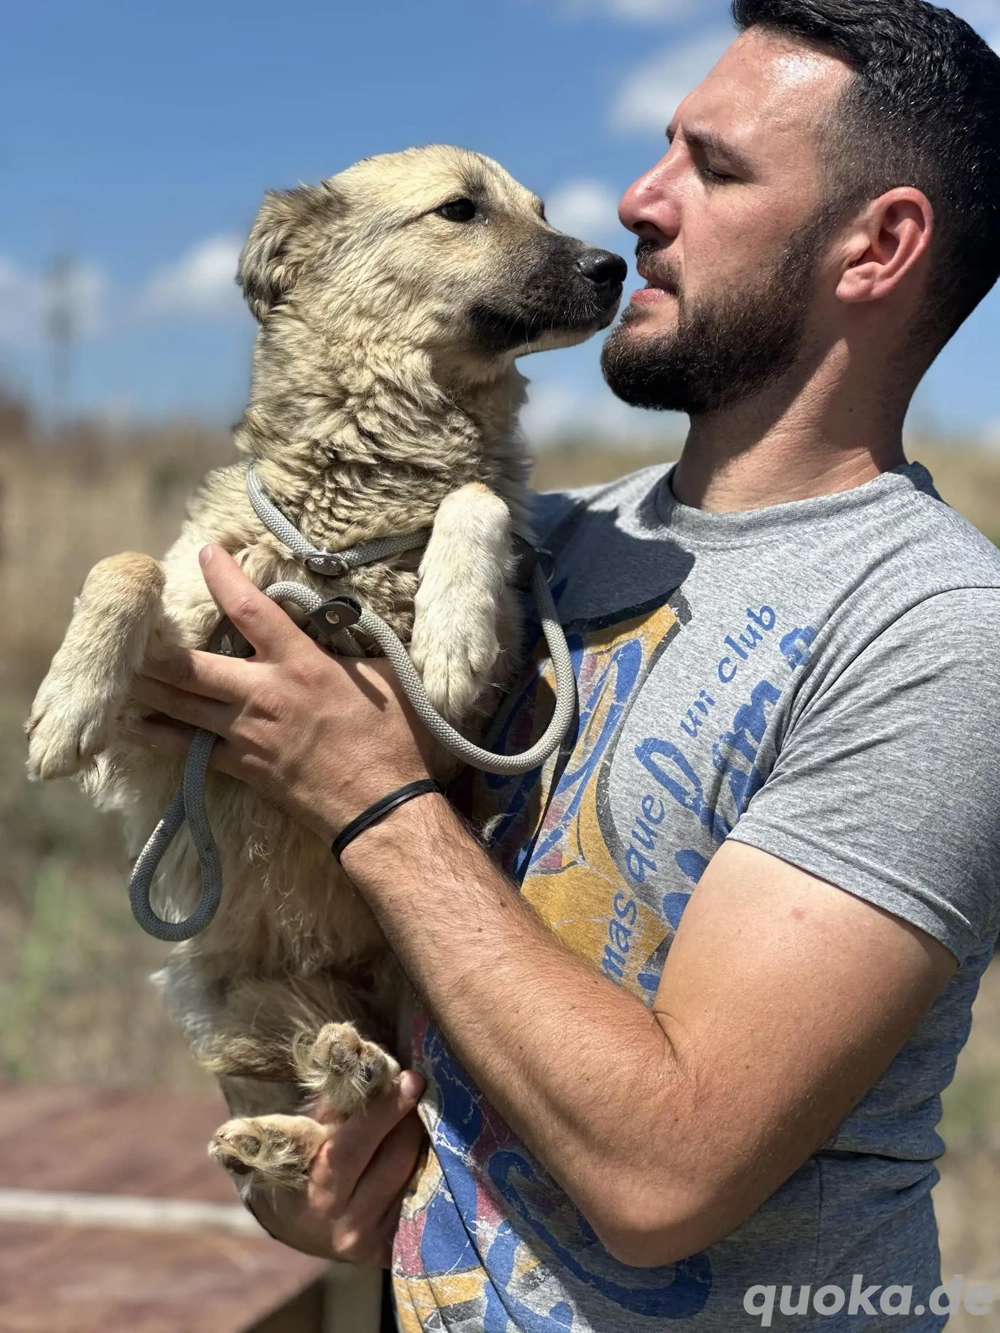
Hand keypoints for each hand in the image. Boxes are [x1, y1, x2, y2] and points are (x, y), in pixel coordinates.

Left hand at [126, 546, 434, 841]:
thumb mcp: (386, 678)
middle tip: (128, 630)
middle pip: (191, 666)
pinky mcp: (243, 767)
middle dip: (154, 649)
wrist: (382, 808)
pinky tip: (132, 726)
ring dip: (145, 688)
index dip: (224, 578)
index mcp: (302, 664)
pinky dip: (157, 737)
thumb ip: (357, 650)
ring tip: (117, 672)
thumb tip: (349, 630)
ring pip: (180, 705)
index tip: (205, 553)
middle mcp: (265, 694)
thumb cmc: (395, 741)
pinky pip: (188, 749)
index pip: (252, 610)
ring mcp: (248, 733)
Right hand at [251, 1071, 427, 1264]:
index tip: (412, 1079)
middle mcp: (345, 1227)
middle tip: (417, 1089)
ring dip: (421, 1140)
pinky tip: (424, 1147)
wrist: (298, 1225)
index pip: (353, 1147)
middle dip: (409, 1119)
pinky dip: (426, 1166)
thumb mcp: (306, 1136)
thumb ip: (336, 1103)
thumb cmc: (301, 1165)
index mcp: (316, 1195)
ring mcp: (374, 1244)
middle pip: (395, 1159)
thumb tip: (371, 1060)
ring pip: (415, 1176)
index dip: (385, 1111)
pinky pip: (424, 1198)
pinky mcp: (394, 1249)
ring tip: (417, 1115)